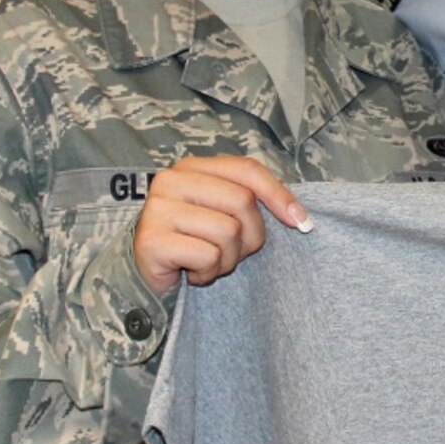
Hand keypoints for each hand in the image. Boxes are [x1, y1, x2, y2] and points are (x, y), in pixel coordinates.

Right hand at [130, 155, 310, 297]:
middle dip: (249, 237)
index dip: (279, 194)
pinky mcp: (152, 240)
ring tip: (207, 262)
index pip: (247, 169)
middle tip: (230, 252)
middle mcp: (171, 180)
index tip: (301, 222)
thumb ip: (251, 203)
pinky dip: (207, 272)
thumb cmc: (192, 244)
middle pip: (242, 202)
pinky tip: (191, 273)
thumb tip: (299, 217)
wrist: (143, 276)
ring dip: (227, 259)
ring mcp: (158, 208)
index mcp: (191, 167)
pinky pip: (207, 256)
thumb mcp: (223, 215)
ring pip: (227, 232)